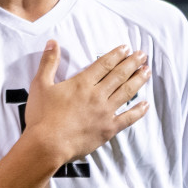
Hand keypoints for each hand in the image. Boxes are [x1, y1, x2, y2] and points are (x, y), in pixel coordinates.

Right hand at [22, 41, 149, 164]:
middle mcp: (97, 95)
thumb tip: (53, 43)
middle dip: (132, 63)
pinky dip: (138, 111)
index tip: (126, 48)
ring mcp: (105, 112)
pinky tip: (145, 104)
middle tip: (142, 55)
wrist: (48, 145)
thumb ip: (48, 62)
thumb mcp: (40, 85)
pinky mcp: (108, 129)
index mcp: (82, 83)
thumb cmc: (42, 116)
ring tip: (146, 71)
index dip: (116, 54)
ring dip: (138, 80)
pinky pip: (128, 118)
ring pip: (126, 92)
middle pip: (119, 75)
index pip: (104, 64)